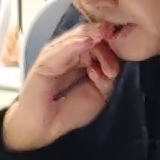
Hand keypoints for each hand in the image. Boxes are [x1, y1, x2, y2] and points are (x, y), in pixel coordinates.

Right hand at [0, 19, 121, 152]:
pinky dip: (76, 43)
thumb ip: (107, 78)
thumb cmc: (69, 111)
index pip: (101, 43)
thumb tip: (108, 66)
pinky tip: (88, 40)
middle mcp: (70, 52)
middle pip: (91, 36)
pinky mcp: (45, 61)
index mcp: (84, 57)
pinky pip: (61, 48)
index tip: (116, 71)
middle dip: (105, 44)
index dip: (112, 50)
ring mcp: (56, 54)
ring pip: (77, 37)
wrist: (44, 127)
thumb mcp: (98, 95)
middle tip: (112, 66)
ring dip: (93, 35)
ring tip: (105, 33)